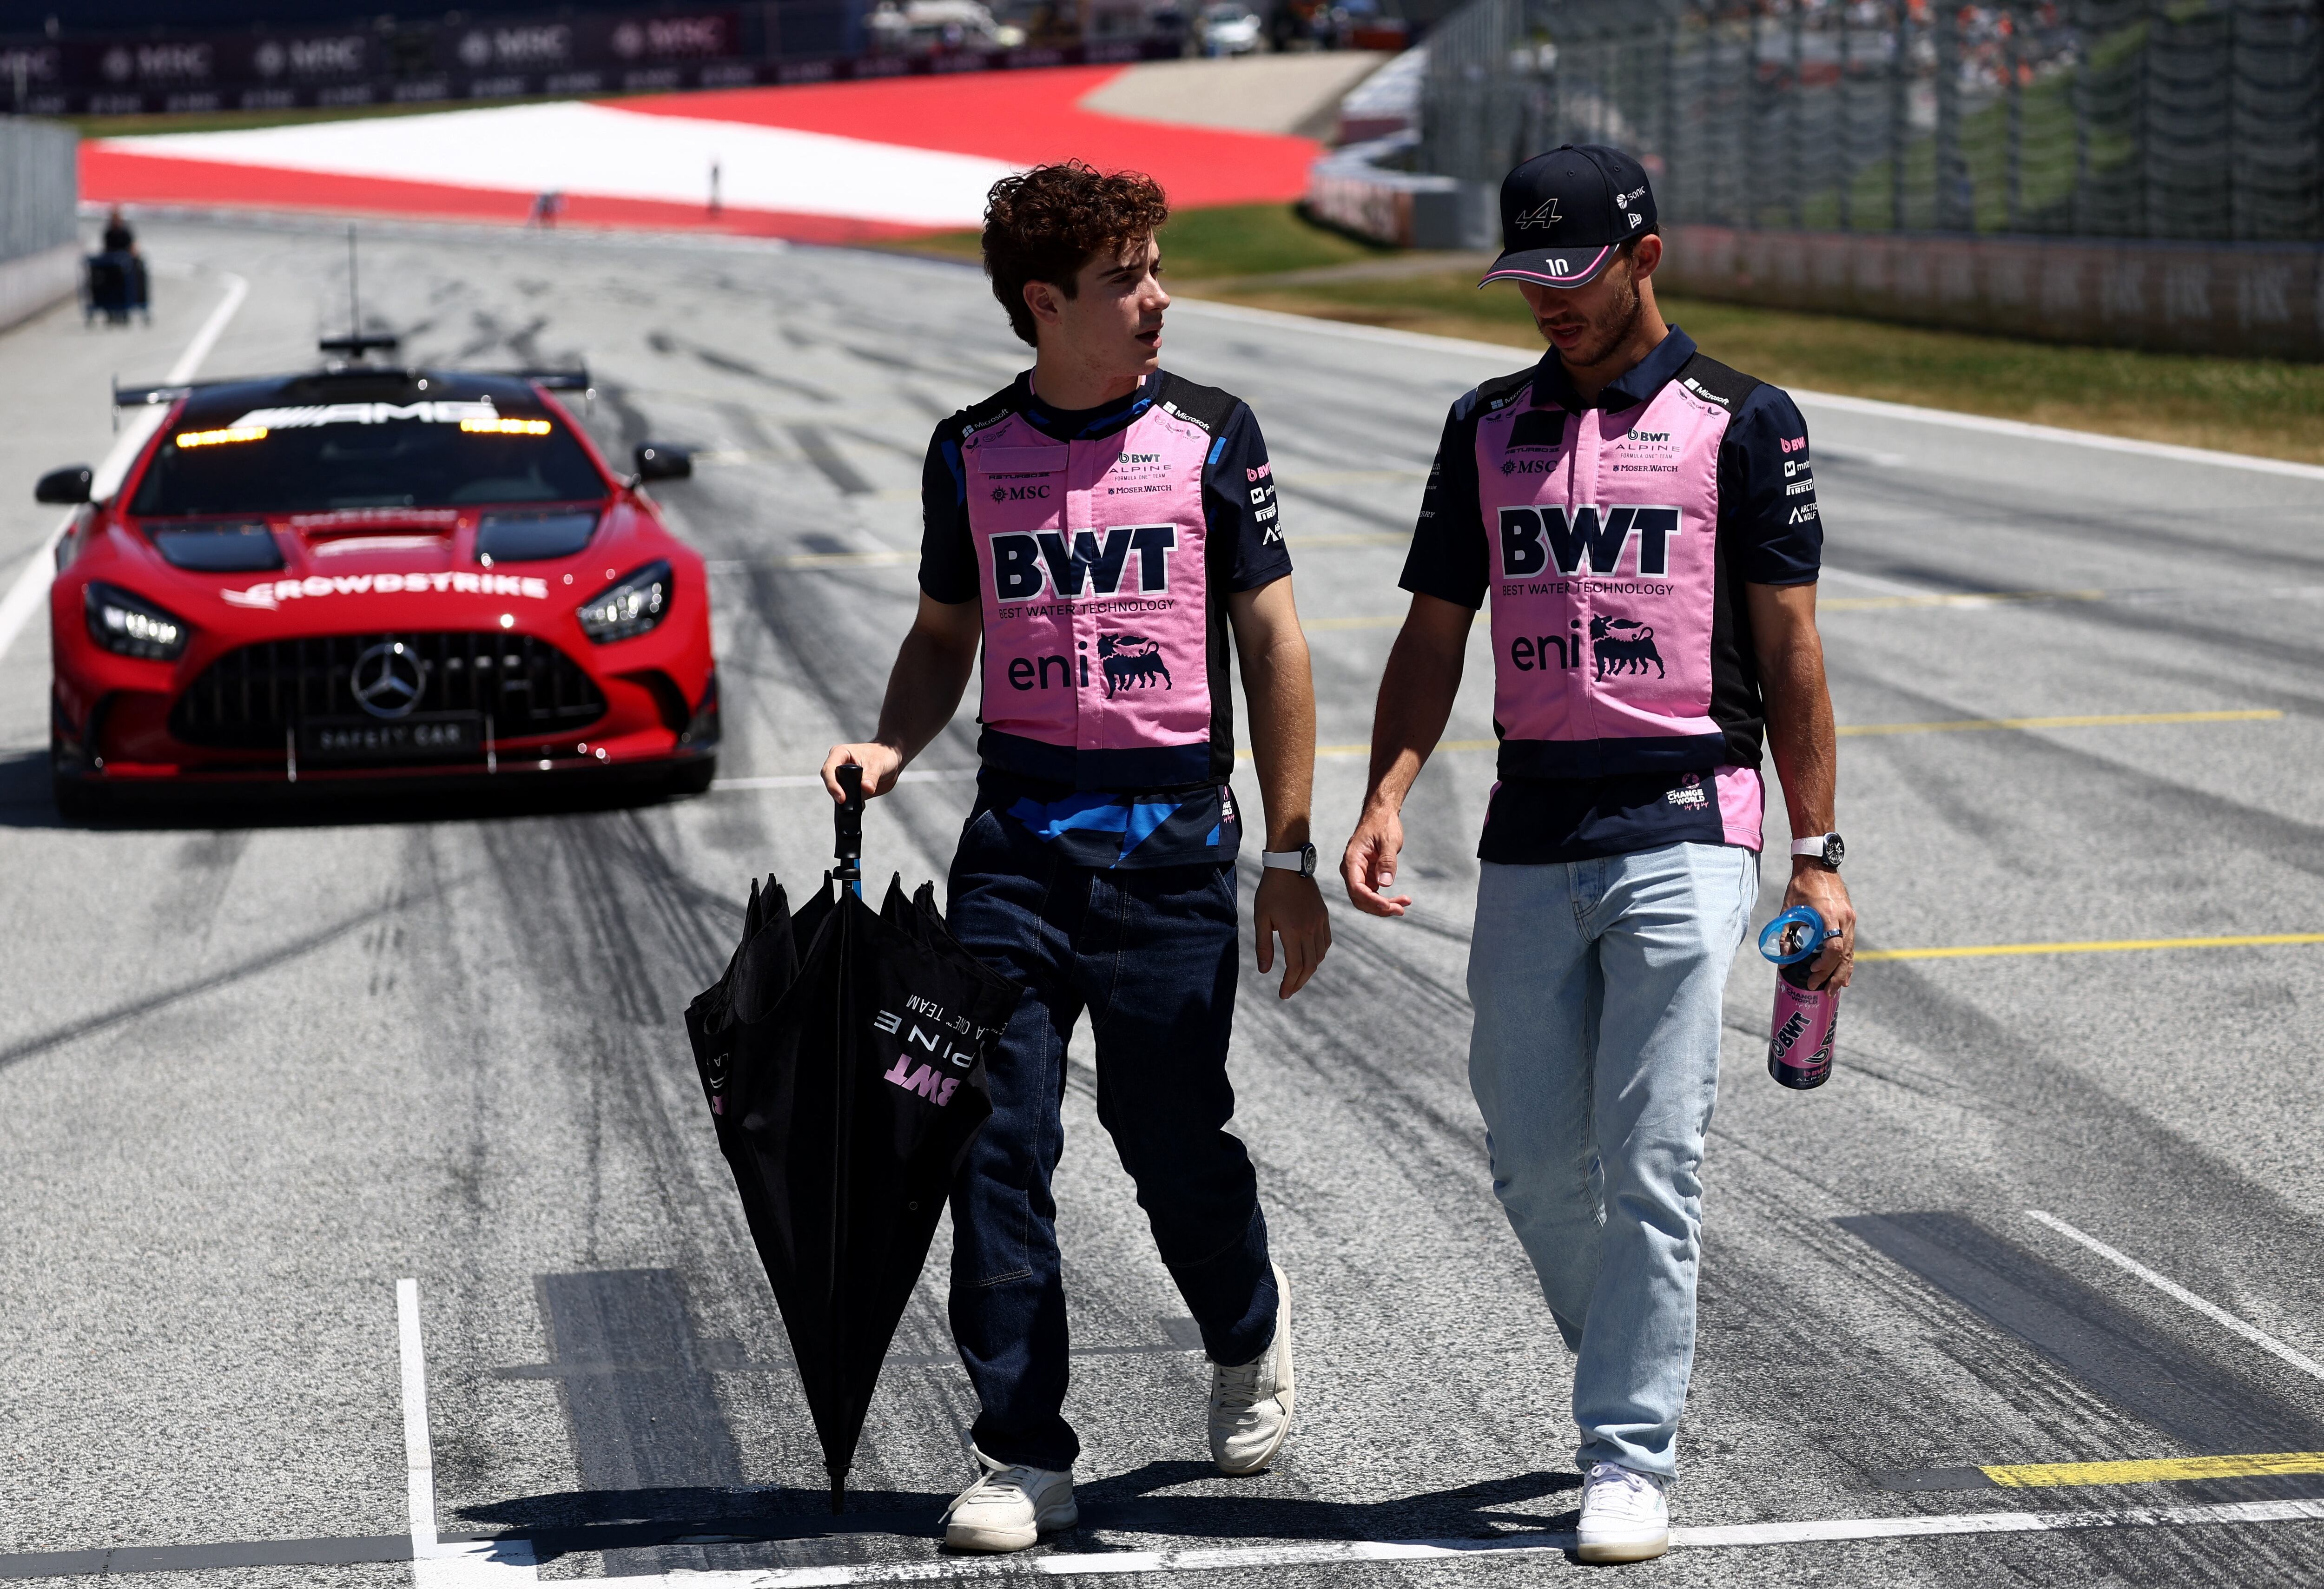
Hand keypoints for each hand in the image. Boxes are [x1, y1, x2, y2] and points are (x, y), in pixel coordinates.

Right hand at [820, 741, 903, 801]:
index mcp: (840, 753)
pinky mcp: (850, 788)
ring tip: (856, 804)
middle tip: (846, 802)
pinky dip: (852, 804)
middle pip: (830, 782)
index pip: (829, 770)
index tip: (841, 797)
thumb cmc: (883, 755)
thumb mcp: (878, 764)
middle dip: (837, 793)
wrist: (892, 760)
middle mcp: (838, 765)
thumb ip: (871, 777)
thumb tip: (866, 788)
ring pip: (837, 792)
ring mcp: (843, 778)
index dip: (832, 784)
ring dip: (845, 800)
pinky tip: (861, 805)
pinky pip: (847, 799)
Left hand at [1254, 870, 1330, 998]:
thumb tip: (1265, 971)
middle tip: (1289, 991)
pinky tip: (1309, 958)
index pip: (1295, 966)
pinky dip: (1318, 955)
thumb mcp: (1261, 918)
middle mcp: (1310, 930)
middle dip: (1299, 982)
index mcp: (1293, 931)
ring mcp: (1319, 923)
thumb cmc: (1270, 892)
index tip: (1282, 994)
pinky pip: (1325, 942)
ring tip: (1297, 977)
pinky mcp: (1323, 916)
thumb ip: (1264, 946)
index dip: (1289, 983)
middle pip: (1309, 966)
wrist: (1289, 865)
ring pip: (1319, 956)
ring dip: (1309, 970)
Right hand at [1340, 803, 1410, 917]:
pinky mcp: (1368, 877)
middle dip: (1379, 907)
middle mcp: (1352, 870)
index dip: (1371, 899)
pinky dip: (1386, 900)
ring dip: (1384, 906)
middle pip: (1360, 898)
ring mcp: (1359, 875)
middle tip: (1400, 909)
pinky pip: (1374, 894)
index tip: (1387, 905)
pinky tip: (1400, 901)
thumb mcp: (1389, 840)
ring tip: (1403, 906)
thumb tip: (1385, 884)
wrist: (1381, 815)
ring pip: (1367, 899)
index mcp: (1352, 860)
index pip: (1356, 887)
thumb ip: (1387, 862)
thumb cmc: (1382, 824)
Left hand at [1784, 861, 1855, 989]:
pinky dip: (1847, 961)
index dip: (1824, 964)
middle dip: (1833, 975)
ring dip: (1842, 972)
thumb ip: (1786, 936)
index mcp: (1827, 915)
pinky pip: (1851, 945)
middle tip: (1823, 991)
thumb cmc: (1800, 887)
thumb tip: (1784, 963)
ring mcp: (1850, 918)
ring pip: (1850, 952)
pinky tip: (1845, 975)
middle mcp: (1843, 918)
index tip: (1811, 973)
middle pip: (1844, 954)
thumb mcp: (1788, 911)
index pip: (1832, 947)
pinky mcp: (1851, 918)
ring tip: (1835, 989)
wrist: (1817, 865)